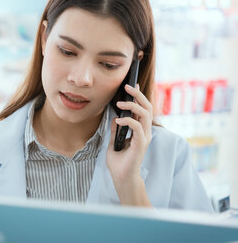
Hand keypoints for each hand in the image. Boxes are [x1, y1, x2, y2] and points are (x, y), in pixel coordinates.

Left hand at [106, 83, 152, 205]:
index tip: (131, 85)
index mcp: (140, 130)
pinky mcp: (141, 144)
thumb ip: (116, 129)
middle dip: (138, 95)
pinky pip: (137, 127)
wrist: (121, 178)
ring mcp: (144, 138)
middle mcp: (145, 132)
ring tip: (120, 102)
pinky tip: (118, 119)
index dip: (139, 96)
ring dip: (133, 105)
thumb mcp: (114, 141)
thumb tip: (114, 117)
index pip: (143, 109)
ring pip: (145, 114)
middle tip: (128, 87)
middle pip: (147, 108)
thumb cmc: (119, 162)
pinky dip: (128, 120)